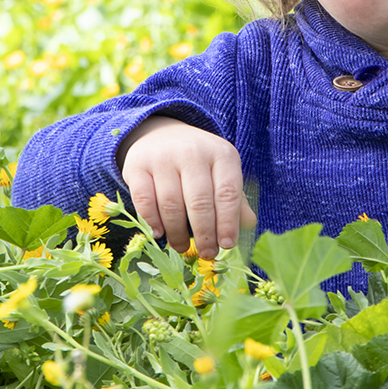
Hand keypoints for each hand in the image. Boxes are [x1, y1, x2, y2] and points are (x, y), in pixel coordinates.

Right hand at [117, 115, 256, 258]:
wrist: (160, 135)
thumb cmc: (198, 163)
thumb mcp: (221, 172)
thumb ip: (235, 199)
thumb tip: (249, 224)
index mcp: (220, 154)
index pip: (227, 193)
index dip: (228, 222)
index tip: (227, 245)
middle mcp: (192, 152)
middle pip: (199, 201)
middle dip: (204, 233)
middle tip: (207, 253)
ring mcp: (163, 157)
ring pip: (171, 204)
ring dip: (177, 232)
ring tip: (182, 247)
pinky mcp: (138, 166)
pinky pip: (144, 200)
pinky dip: (152, 221)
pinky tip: (159, 233)